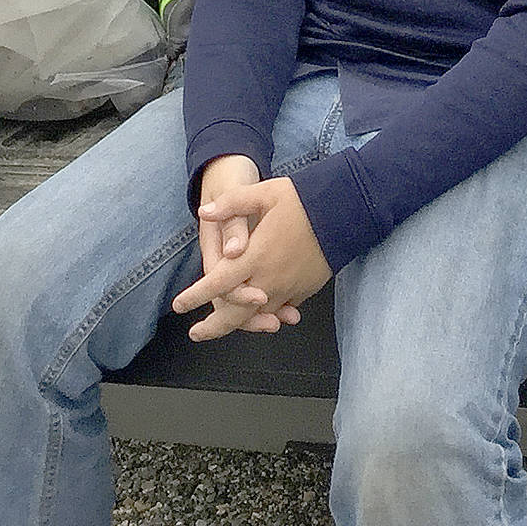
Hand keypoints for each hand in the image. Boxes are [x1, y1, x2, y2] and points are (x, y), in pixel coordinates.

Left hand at [173, 175, 332, 339]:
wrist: (347, 213)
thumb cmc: (305, 201)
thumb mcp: (266, 193)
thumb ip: (233, 203)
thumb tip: (204, 213)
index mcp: (256, 255)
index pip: (219, 283)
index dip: (196, 296)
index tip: (179, 305)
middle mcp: (270, 278)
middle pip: (236, 314)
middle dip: (213, 327)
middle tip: (197, 332)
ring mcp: (288, 288)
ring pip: (258, 317)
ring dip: (238, 325)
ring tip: (221, 328)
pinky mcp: (303, 290)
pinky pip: (279, 309)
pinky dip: (264, 315)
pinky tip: (258, 315)